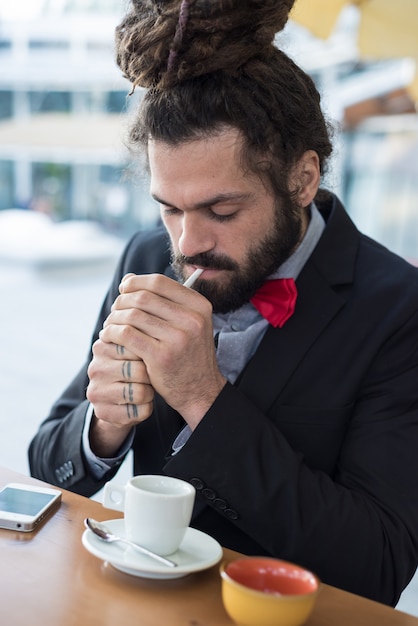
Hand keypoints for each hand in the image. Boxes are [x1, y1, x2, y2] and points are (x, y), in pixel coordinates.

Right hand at [86, 338, 153, 456]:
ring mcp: (97, 392)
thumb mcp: (133, 351)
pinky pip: (139, 411)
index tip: (148, 358)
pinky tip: (140, 405)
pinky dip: (146, 409)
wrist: (118, 403)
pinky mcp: (103, 412)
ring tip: (145, 390)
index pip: (135, 346)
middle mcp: (95, 368)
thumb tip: (151, 327)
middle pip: (139, 370)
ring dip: (150, 393)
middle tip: (148, 377)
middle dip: (151, 375)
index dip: (148, 355)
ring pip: (140, 392)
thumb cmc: (132, 370)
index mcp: (101, 347)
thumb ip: (138, 337)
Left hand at [100, 273, 226, 428]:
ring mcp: (178, 338)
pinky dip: (113, 332)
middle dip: (122, 301)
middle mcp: (192, 319)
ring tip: (110, 325)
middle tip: (114, 311)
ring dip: (114, 318)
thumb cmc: (188, 354)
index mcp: (199, 306)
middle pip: (143, 297)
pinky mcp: (161, 356)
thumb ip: (163, 300)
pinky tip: (109, 336)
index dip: (136, 282)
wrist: (200, 390)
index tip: (124, 289)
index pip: (159, 282)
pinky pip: (127, 334)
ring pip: (133, 315)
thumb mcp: (187, 323)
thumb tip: (128, 279)